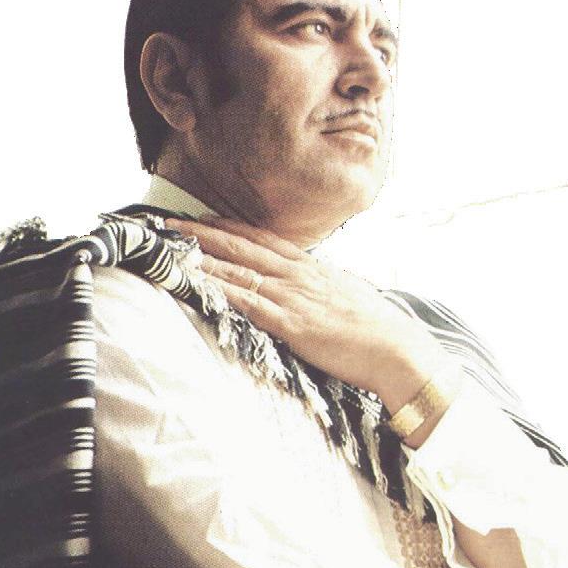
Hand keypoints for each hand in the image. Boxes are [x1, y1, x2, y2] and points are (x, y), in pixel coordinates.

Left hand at [168, 216, 447, 413]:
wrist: (396, 349)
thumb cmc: (378, 330)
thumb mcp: (348, 298)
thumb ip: (325, 290)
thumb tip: (317, 288)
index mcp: (313, 268)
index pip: (264, 240)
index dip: (231, 228)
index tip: (204, 219)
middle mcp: (299, 275)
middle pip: (243, 246)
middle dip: (204, 233)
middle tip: (171, 222)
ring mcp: (293, 297)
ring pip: (239, 270)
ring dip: (202, 258)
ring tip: (172, 248)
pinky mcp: (291, 323)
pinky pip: (247, 301)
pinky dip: (219, 289)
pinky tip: (197, 284)